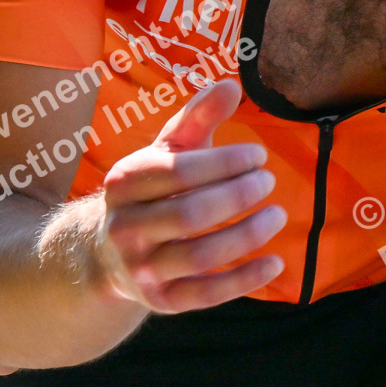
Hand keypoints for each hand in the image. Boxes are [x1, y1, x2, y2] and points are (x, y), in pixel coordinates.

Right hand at [99, 78, 285, 312]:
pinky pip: (206, 294)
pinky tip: (277, 262)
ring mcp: (141, 268)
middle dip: (237, 197)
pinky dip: (244, 280)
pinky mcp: (160, 301)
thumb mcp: (166, 152)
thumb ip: (196, 117)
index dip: (223, 162)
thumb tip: (231, 85)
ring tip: (277, 215)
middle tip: (269, 181)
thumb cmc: (151, 191)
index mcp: (124, 183)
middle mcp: (125, 227)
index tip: (258, 155)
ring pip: (200, 256)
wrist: (107, 255)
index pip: (177, 170)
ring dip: (246, 235)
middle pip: (189, 214)